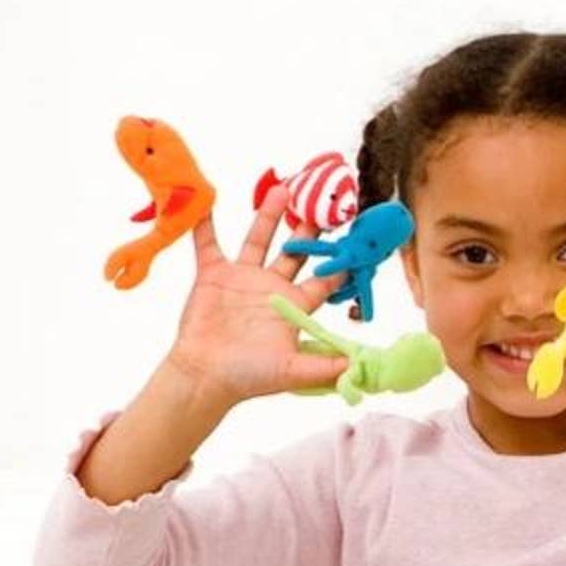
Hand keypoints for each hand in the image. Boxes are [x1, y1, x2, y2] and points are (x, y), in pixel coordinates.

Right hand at [161, 185, 354, 407]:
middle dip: (310, 228)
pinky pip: (208, 244)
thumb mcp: (294, 372)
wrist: (206, 377)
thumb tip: (360, 367)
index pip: (325, 278)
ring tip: (284, 188)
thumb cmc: (250, 376)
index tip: (357, 239)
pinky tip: (207, 200)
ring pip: (258, 239)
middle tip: (324, 202)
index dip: (341, 261)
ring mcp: (242, 279)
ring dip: (270, 215)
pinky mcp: (213, 276)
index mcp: (295, 305)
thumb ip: (326, 366)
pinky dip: (205, 224)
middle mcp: (272, 287)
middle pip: (296, 251)